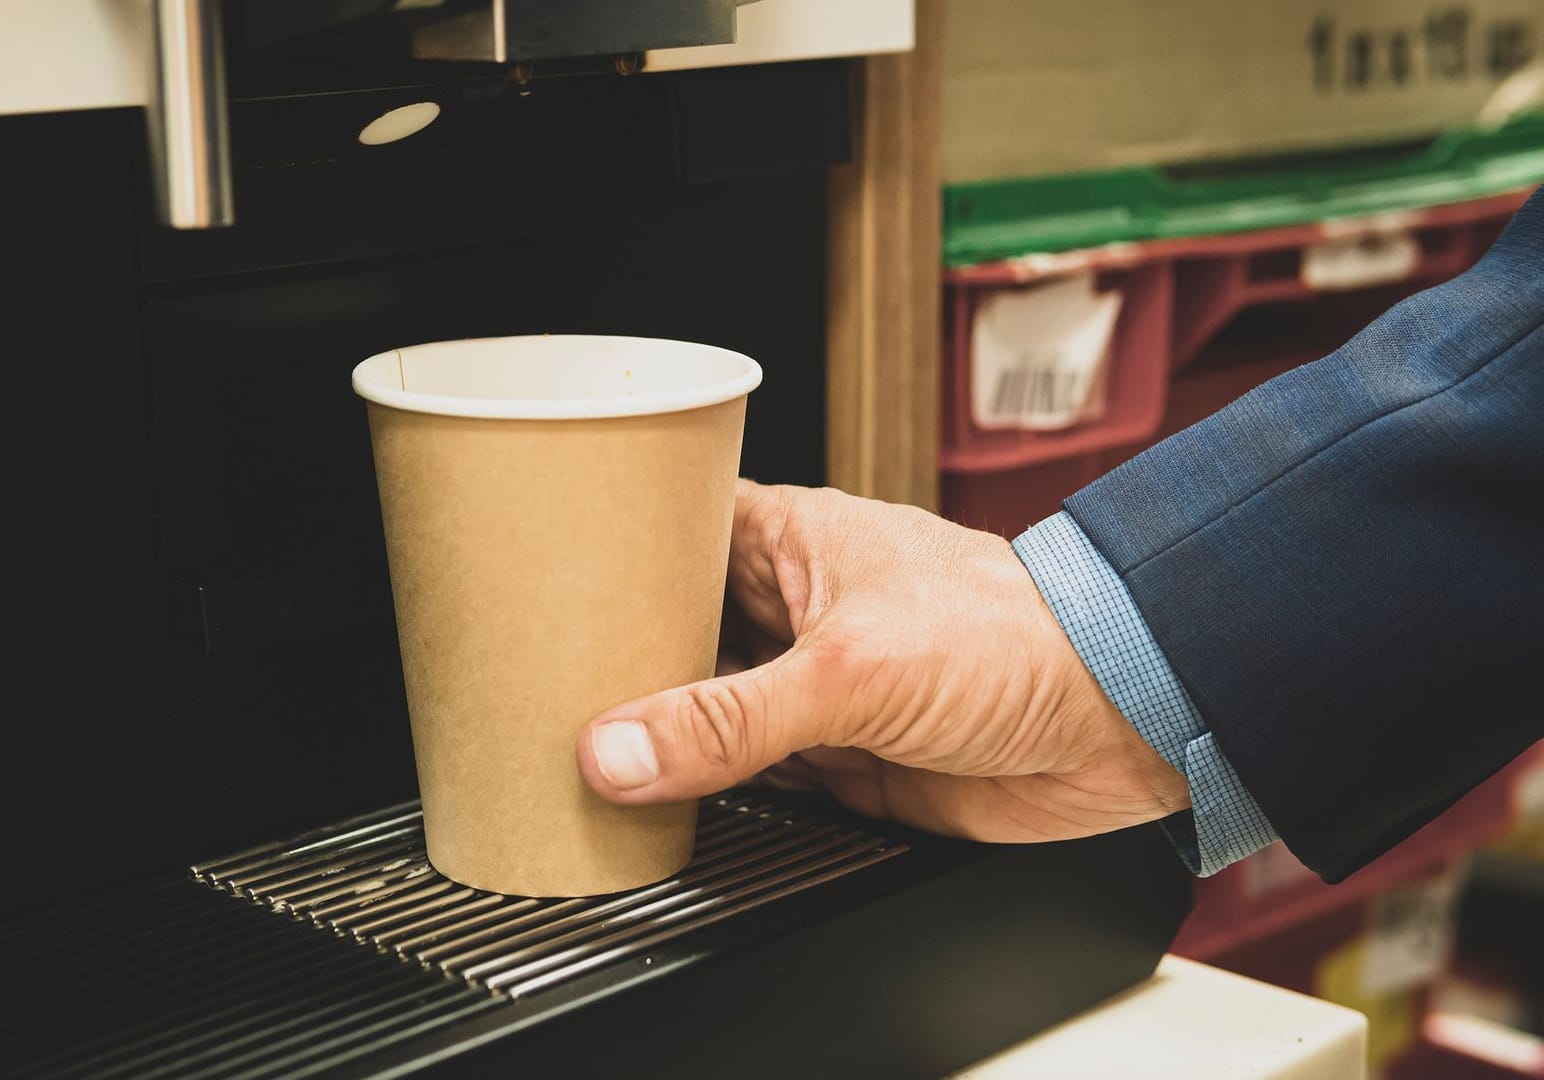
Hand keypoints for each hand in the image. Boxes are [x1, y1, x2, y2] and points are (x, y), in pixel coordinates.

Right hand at [575, 480, 1190, 842]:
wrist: (1121, 723)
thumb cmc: (1017, 638)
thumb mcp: (851, 670)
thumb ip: (729, 720)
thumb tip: (619, 750)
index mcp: (790, 540)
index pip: (670, 533)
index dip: (605, 556)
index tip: (534, 586)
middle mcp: (794, 608)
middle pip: (675, 629)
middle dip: (618, 659)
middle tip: (538, 685)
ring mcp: (813, 686)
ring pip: (706, 708)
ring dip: (660, 733)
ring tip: (574, 746)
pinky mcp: (839, 759)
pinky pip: (747, 775)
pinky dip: (706, 791)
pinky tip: (656, 799)